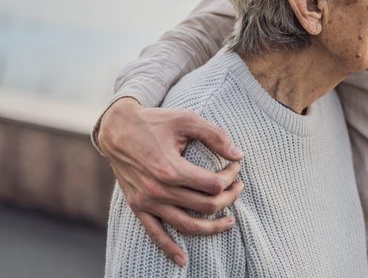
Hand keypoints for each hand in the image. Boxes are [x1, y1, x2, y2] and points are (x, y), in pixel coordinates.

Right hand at [98, 97, 244, 265]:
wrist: (117, 129)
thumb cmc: (155, 122)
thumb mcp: (187, 119)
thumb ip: (215, 135)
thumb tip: (239, 155)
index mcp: (171, 168)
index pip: (213, 185)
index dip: (231, 177)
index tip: (236, 166)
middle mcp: (159, 190)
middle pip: (205, 206)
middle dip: (229, 198)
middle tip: (239, 186)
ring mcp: (147, 201)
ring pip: (187, 225)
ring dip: (212, 227)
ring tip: (230, 221)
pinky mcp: (138, 207)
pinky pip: (156, 233)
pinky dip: (170, 248)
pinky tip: (183, 260)